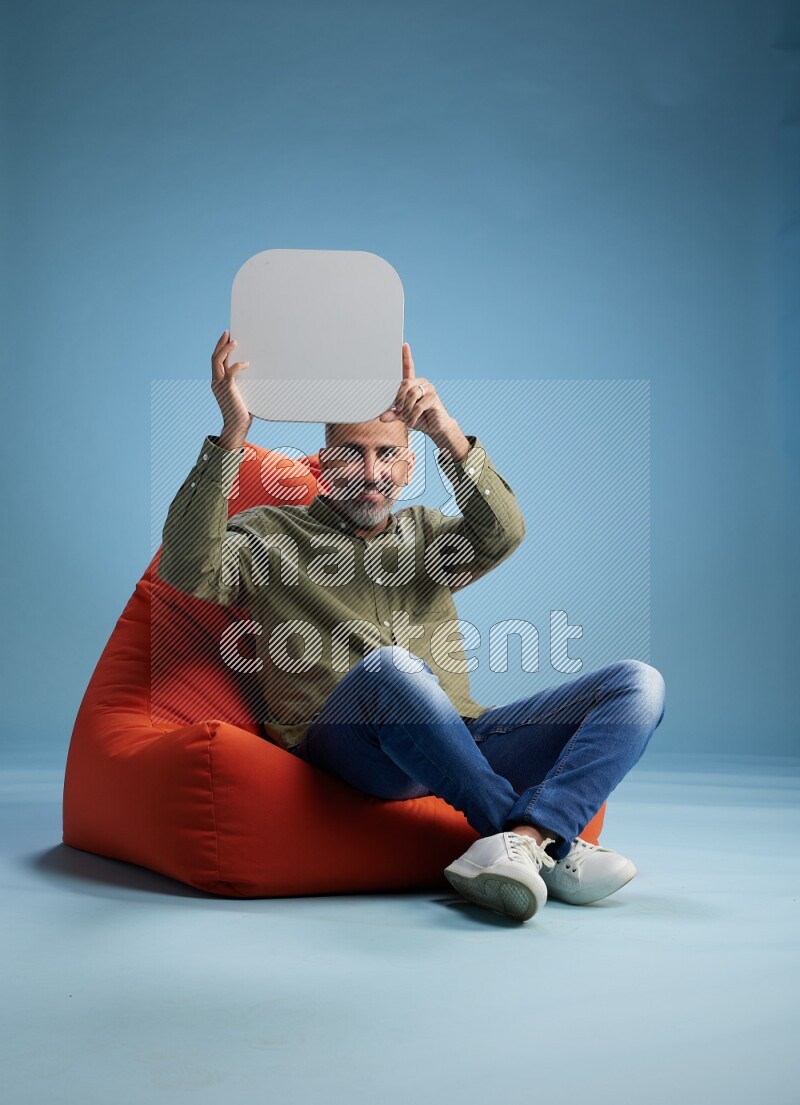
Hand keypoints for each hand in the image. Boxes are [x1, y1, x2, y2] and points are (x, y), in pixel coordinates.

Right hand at [211, 330, 252, 445]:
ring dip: (225, 350)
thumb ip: (244, 382)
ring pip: (218, 361)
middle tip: (228, 333)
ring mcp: (220, 385)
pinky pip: (231, 371)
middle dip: (221, 344)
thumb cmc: (243, 411)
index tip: (227, 338)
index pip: (216, 361)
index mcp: (217, 382)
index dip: (220, 348)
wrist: (238, 426)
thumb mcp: (242, 393)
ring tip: (235, 342)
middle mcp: (216, 382)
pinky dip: (238, 365)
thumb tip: (256, 371)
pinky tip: (247, 363)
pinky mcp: (228, 389)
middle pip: (214, 358)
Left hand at [379, 342, 453, 438]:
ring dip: (405, 409)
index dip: (406, 356)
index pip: (409, 367)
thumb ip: (393, 414)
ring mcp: (429, 390)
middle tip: (398, 410)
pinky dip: (411, 416)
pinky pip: (417, 406)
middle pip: (405, 383)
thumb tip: (382, 417)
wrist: (436, 428)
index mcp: (413, 384)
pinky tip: (411, 422)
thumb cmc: (420, 418)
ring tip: (406, 418)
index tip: (404, 345)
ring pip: (411, 395)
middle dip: (399, 399)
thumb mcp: (403, 416)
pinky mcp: (434, 399)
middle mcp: (422, 383)